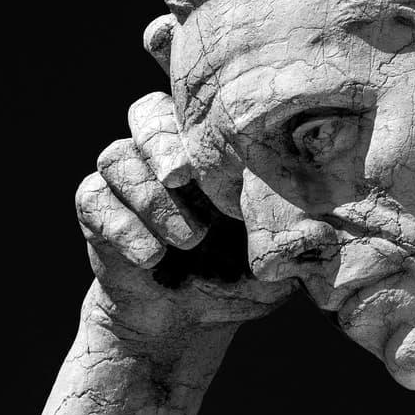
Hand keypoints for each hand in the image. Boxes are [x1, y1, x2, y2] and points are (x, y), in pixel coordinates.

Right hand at [76, 93, 294, 339]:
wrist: (185, 321)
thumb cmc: (239, 276)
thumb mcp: (275, 255)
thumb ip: (291, 230)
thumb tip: (321, 217)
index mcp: (206, 148)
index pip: (194, 100)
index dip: (191, 94)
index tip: (200, 105)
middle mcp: (160, 153)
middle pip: (145, 113)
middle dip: (162, 143)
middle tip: (181, 177)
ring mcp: (124, 179)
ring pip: (116, 157)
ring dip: (151, 198)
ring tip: (187, 241)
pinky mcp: (96, 209)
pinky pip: (93, 198)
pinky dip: (123, 227)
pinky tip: (150, 257)